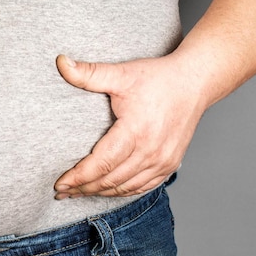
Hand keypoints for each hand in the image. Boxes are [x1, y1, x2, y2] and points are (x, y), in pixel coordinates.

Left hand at [54, 53, 205, 197]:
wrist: (195, 82)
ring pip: (125, 187)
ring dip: (100, 193)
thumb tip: (60, 62)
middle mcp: (151, 151)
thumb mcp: (121, 73)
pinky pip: (143, 187)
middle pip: (110, 180)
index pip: (101, 164)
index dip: (78, 177)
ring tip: (78, 194)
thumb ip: (89, 73)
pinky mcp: (170, 164)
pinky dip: (122, 192)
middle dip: (83, 189)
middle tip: (61, 192)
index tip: (60, 183)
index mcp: (136, 131)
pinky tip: (106, 191)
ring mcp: (163, 161)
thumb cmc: (158, 78)